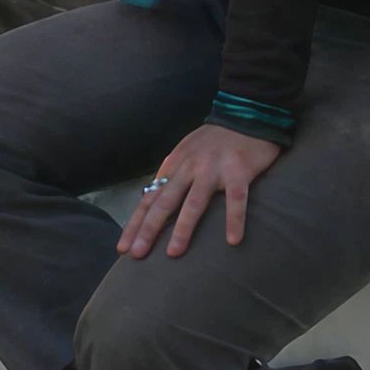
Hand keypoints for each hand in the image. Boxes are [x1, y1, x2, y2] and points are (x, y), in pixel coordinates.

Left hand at [118, 122, 282, 257]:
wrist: (246, 114)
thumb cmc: (214, 140)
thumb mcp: (185, 153)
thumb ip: (171, 176)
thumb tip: (151, 200)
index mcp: (175, 166)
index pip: (150, 199)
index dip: (136, 224)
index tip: (123, 248)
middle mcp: (189, 168)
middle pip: (165, 202)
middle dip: (148, 229)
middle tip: (137, 255)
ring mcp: (213, 170)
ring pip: (194, 202)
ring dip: (182, 228)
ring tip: (173, 253)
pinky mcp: (239, 171)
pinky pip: (235, 199)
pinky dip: (234, 219)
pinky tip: (233, 240)